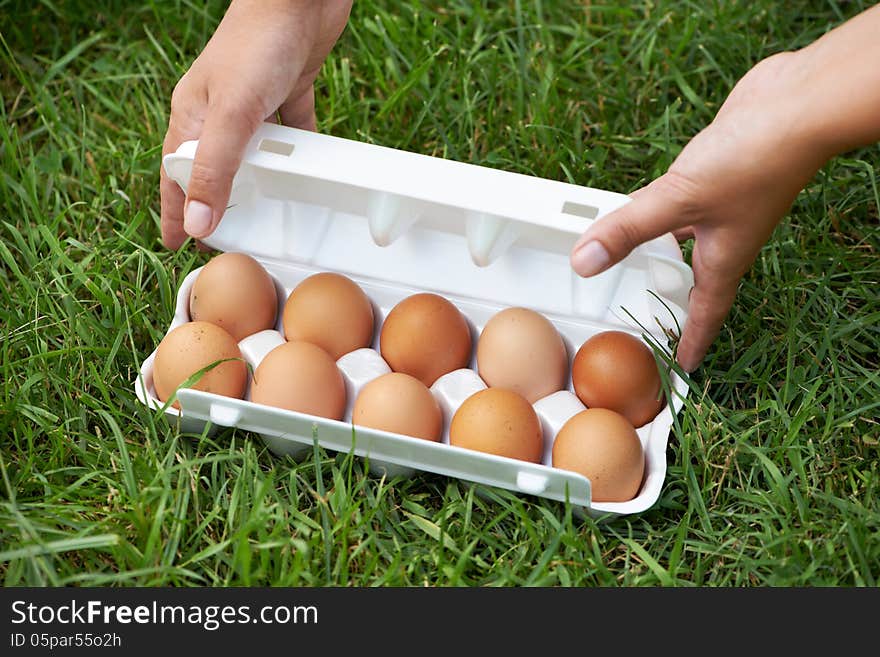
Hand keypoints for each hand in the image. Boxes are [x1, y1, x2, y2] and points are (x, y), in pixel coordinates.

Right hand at [160, 0, 351, 248]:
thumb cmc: (257, 44)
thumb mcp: (232, 115)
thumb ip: (215, 169)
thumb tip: (199, 224)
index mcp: (193, 115)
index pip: (177, 174)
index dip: (177, 210)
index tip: (177, 243)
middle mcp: (220, 111)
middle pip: (213, 167)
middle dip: (214, 203)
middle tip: (221, 237)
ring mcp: (254, 101)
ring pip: (253, 153)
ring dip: (259, 182)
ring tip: (264, 214)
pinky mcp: (288, 89)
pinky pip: (292, 131)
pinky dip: (299, 152)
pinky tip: (309, 170)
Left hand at [570, 52, 830, 371]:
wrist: (798, 106)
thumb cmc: (753, 161)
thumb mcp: (676, 201)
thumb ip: (627, 231)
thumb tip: (583, 263)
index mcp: (723, 259)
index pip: (704, 313)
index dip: (692, 342)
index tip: (683, 366)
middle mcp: (725, 238)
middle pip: (693, 281)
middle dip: (673, 302)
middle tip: (648, 317)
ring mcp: (723, 206)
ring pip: (685, 242)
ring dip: (661, 255)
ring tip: (632, 264)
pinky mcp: (718, 176)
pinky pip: (682, 206)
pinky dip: (661, 214)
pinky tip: (642, 204)